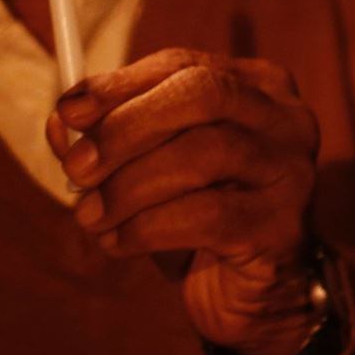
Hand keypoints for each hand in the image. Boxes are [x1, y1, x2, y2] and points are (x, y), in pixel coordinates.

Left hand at [48, 48, 323, 354]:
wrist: (253, 290)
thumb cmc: (197, 215)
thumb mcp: (152, 168)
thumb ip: (111, 141)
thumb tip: (62, 125)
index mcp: (256, 86)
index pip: (184, 65)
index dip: (121, 84)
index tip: (67, 111)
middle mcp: (285, 117)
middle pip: (204, 94)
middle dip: (128, 128)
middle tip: (77, 169)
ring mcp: (291, 169)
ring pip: (204, 154)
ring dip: (129, 187)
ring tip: (92, 217)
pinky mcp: (281, 224)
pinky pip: (206, 216)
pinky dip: (147, 229)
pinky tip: (121, 243)